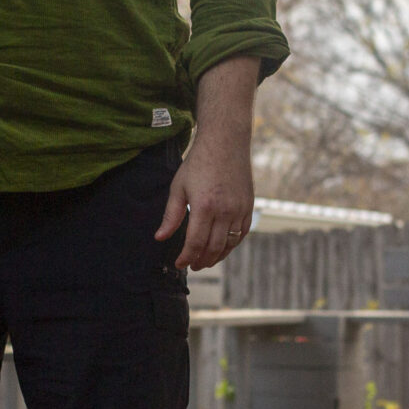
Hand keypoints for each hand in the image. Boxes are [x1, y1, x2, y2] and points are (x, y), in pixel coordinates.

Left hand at [156, 133, 252, 270]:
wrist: (225, 142)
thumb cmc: (198, 163)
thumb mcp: (178, 187)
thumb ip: (171, 216)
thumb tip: (160, 238)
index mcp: (204, 207)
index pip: (195, 243)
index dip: (186, 258)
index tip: (179, 264)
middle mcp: (225, 211)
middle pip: (213, 248)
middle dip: (201, 261)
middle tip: (192, 266)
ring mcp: (239, 210)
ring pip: (229, 244)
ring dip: (216, 257)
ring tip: (205, 261)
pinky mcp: (249, 206)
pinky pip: (241, 234)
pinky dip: (231, 245)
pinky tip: (221, 247)